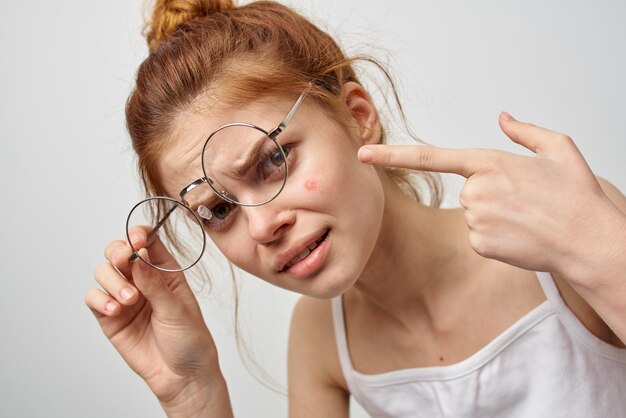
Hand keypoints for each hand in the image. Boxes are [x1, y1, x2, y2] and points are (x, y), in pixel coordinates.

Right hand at [86, 228, 225, 413]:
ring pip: (104, 272)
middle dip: (118, 252)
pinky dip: (100, 300)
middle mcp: (142, 279)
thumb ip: (155, 283)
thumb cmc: (189, 340)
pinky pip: (94, 298)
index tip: (137, 241)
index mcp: (165, 271)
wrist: (181, 375)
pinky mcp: (110, 317)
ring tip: (129, 300)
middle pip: (119, 251)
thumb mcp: (177, 308)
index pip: (147, 241)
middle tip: (126, 262)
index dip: (138, 235)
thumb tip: (140, 256)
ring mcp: (124, 297)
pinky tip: (115, 310)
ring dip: (112, 281)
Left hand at [358, 112, 617, 277]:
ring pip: (472, 214)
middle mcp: (476, 190)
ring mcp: (475, 218)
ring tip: (525, 219)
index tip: (364, 155)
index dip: (393, 155)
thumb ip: (525, 132)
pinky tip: (519, 236)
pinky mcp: (478, 243)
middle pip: (466, 191)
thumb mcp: (559, 149)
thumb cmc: (576, 195)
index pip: (431, 157)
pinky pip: (477, 237)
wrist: (589, 240)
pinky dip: (495, 237)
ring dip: (494, 216)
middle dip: (489, 195)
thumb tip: (503, 118)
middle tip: (523, 201)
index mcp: (489, 163)